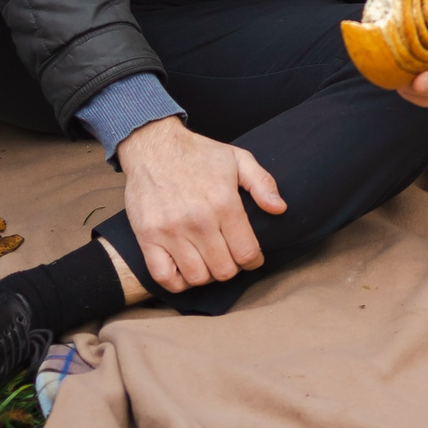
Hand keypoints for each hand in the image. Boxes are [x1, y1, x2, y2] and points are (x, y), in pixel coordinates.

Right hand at [115, 116, 286, 293]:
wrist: (153, 145)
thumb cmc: (198, 154)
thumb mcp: (238, 158)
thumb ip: (263, 183)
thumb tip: (280, 209)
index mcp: (224, 202)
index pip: (246, 252)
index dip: (253, 260)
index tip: (251, 258)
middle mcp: (198, 220)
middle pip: (223, 270)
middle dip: (232, 268)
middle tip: (229, 258)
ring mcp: (170, 230)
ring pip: (197, 277)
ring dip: (207, 276)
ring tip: (209, 263)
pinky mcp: (147, 237)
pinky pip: (163, 276)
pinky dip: (177, 282)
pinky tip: (186, 270)